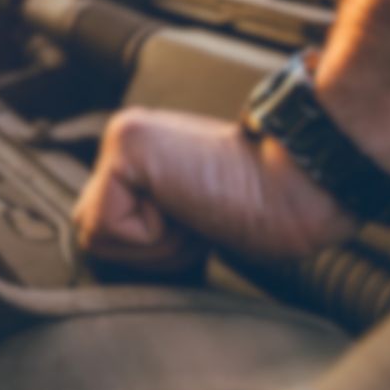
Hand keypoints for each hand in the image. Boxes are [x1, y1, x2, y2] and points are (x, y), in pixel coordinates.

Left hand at [73, 107, 358, 266]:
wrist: (298, 188)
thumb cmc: (261, 208)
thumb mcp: (193, 216)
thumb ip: (151, 219)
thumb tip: (115, 249)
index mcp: (139, 156)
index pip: (104, 227)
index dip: (151, 249)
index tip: (201, 222)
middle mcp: (123, 140)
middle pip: (91, 233)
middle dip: (147, 250)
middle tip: (199, 217)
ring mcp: (121, 138)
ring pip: (95, 235)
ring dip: (155, 246)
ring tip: (198, 209)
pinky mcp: (125, 146)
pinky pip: (108, 228)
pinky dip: (153, 238)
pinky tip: (191, 204)